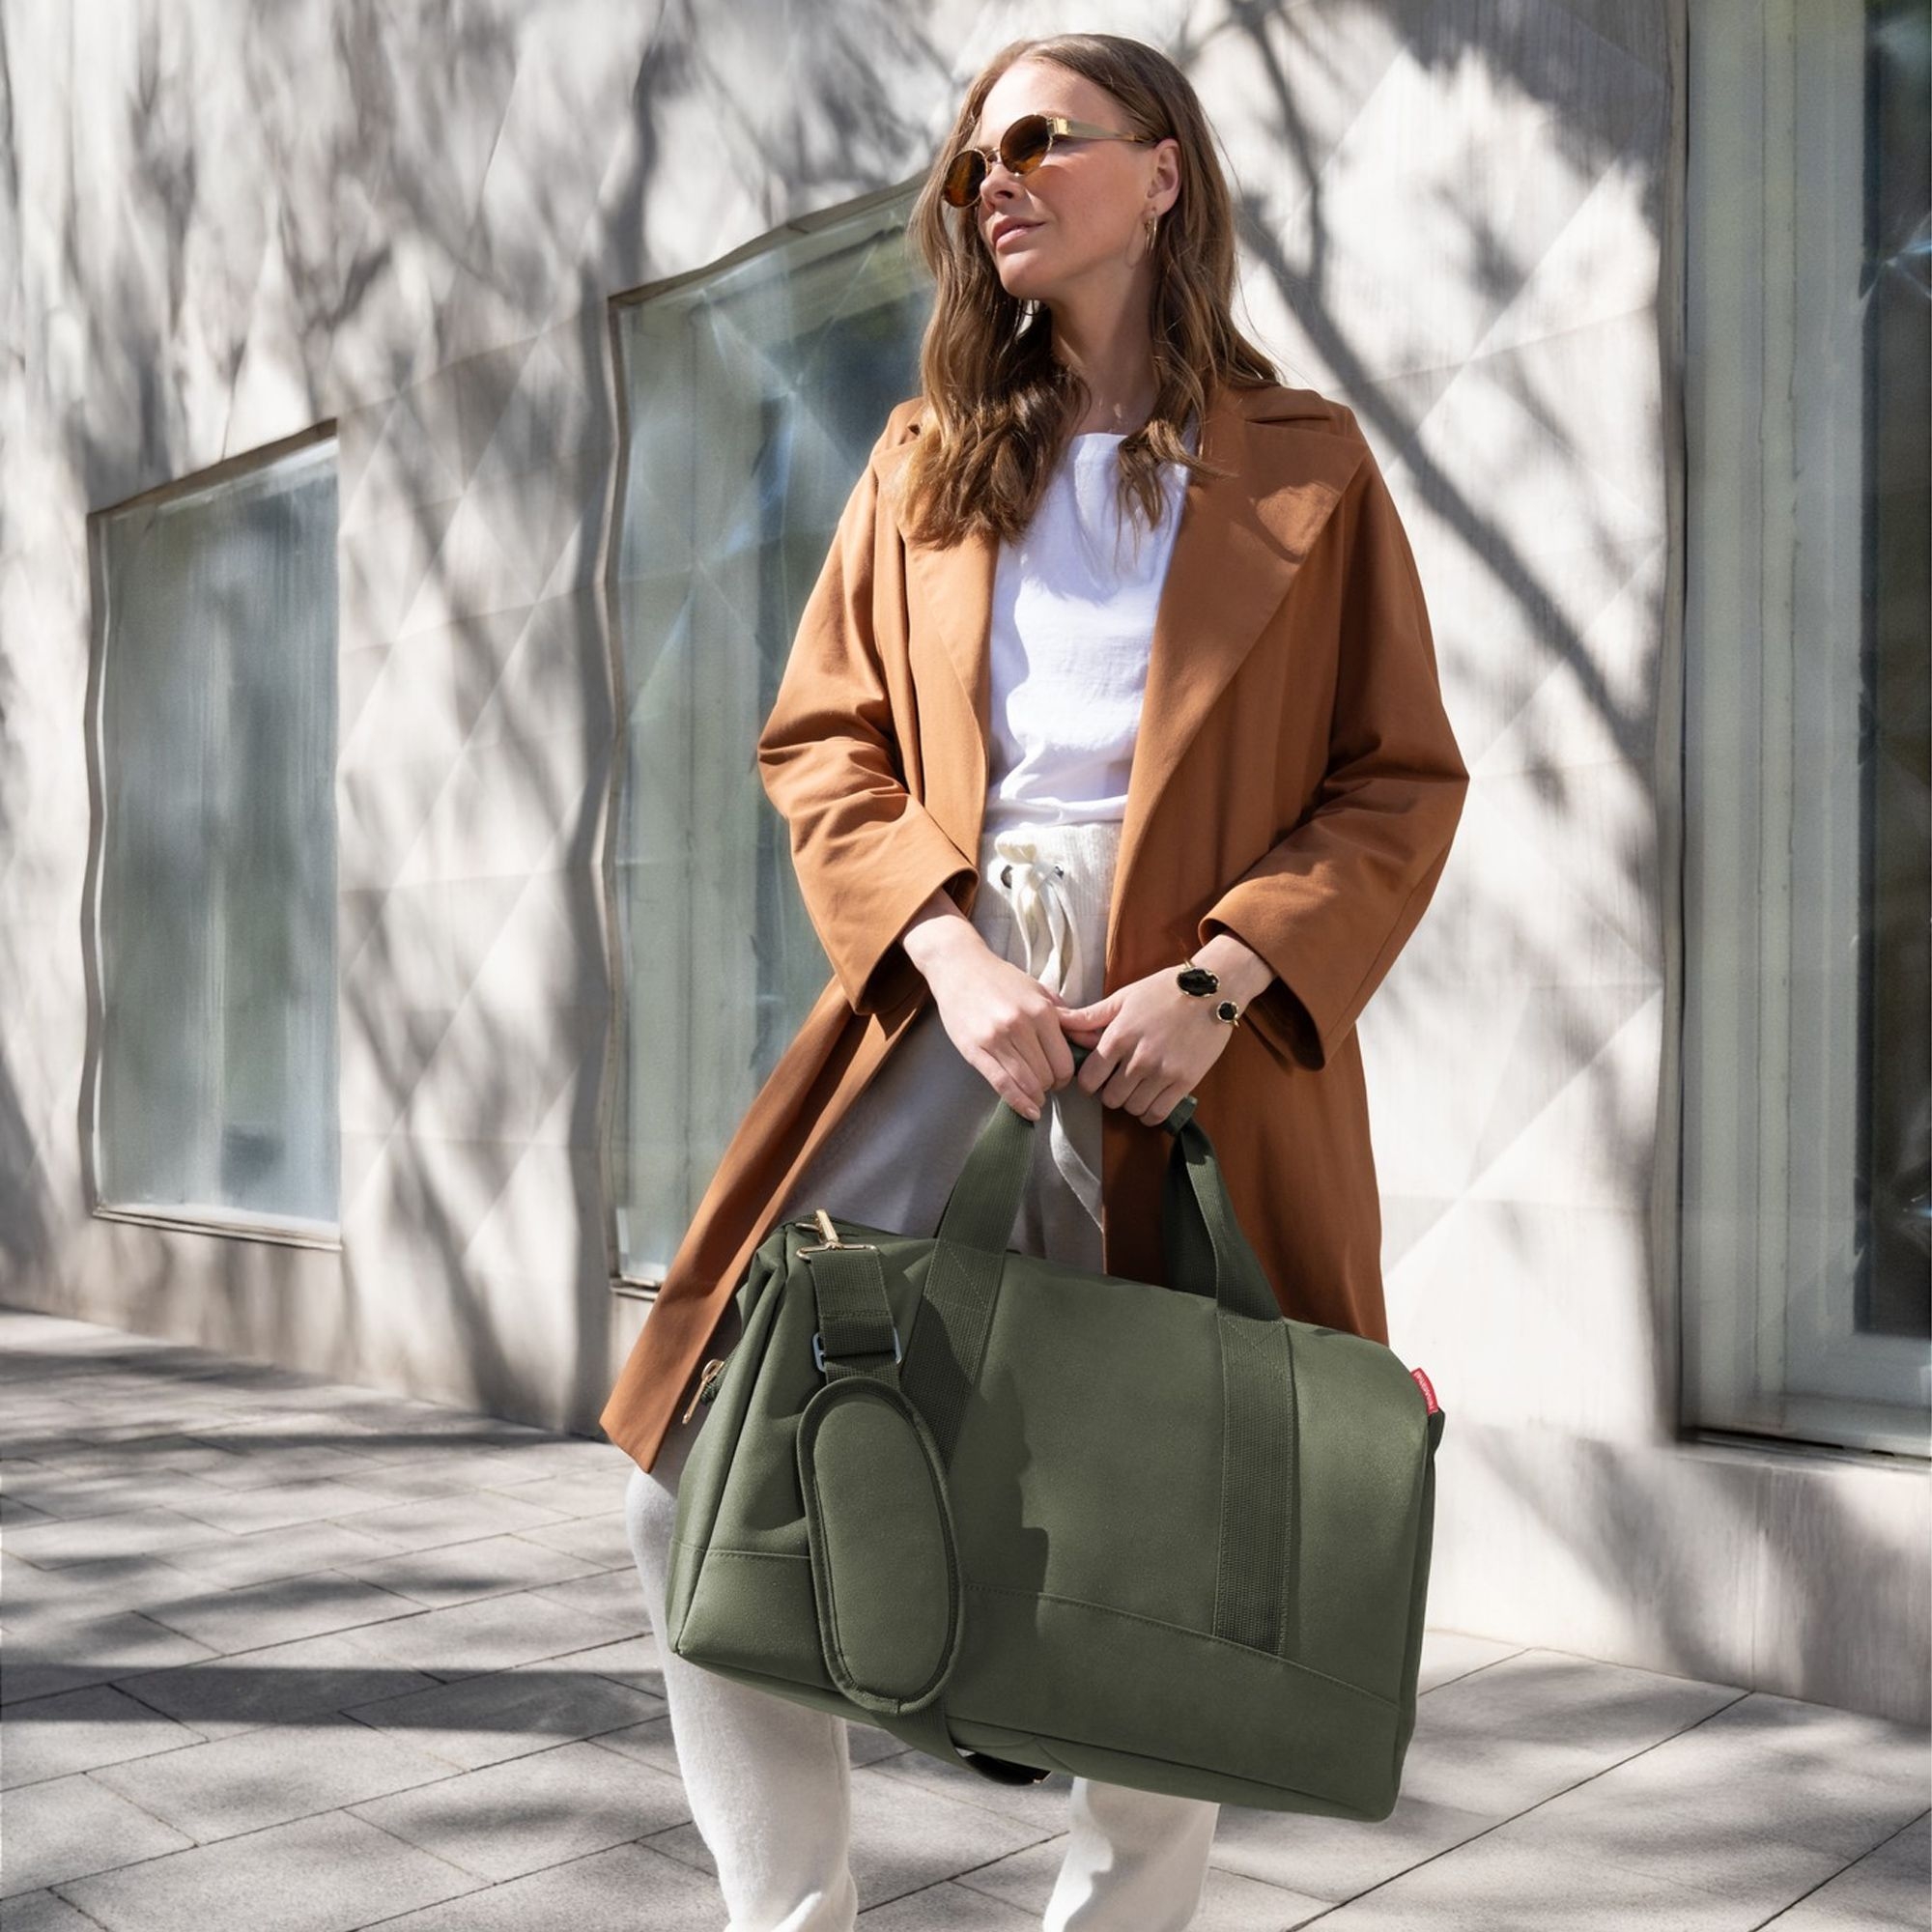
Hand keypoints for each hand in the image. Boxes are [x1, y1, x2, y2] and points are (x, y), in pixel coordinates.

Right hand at [902, 910, 1075, 1121]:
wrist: (959, 967)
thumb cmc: (1002, 979)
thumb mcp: (1040, 992)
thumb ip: (1067, 1018)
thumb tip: (1093, 1041)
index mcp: (1041, 1012)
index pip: (1064, 1061)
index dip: (1066, 1076)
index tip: (1061, 1077)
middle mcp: (1021, 1026)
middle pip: (1047, 1076)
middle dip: (1051, 1086)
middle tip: (1047, 1084)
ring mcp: (996, 1039)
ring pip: (1026, 1083)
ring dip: (1036, 1096)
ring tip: (1036, 1097)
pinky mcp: (975, 1050)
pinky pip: (1001, 1084)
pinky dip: (1018, 1103)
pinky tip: (1029, 1111)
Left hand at [1055, 946, 1263, 1124]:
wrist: (1211, 990)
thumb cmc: (1163, 990)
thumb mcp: (1123, 998)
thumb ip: (1089, 1017)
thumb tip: (1057, 1021)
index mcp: (1119, 1036)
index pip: (1088, 1079)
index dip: (1089, 1082)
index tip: (1097, 1077)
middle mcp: (1139, 1058)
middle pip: (1110, 1099)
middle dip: (1111, 1092)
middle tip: (1119, 1081)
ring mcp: (1163, 1072)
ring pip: (1132, 1108)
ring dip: (1131, 1102)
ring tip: (1137, 1088)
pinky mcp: (1186, 1082)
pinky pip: (1158, 1114)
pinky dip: (1150, 1113)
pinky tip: (1152, 1099)